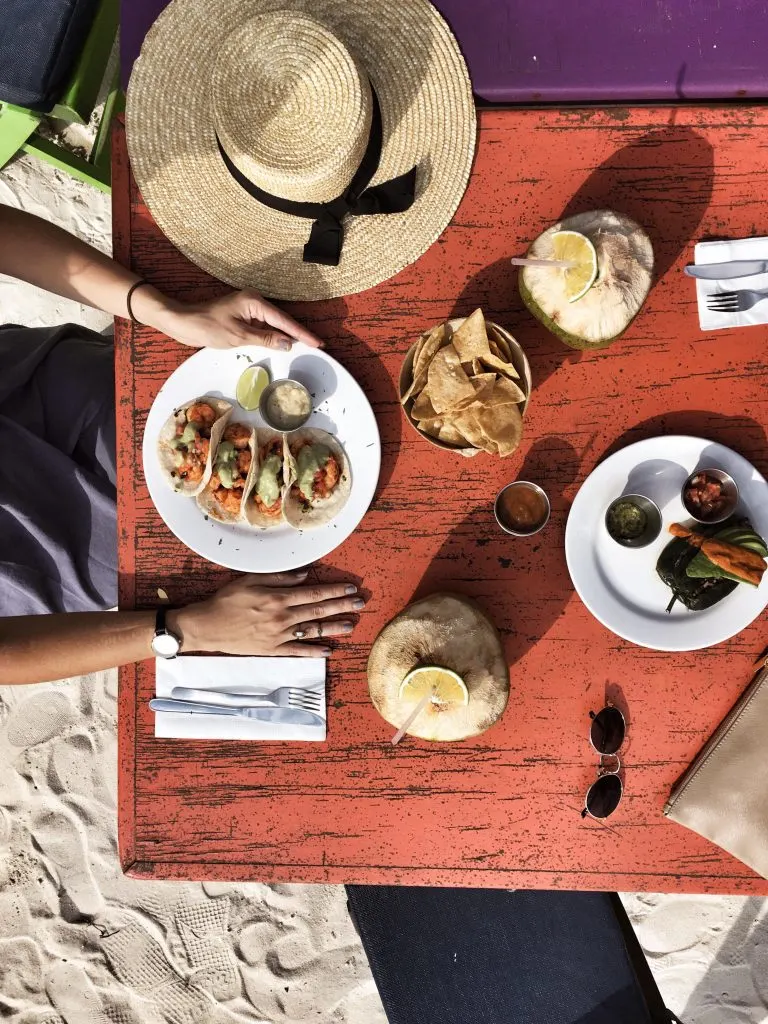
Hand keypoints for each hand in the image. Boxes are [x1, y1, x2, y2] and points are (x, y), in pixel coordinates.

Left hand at [150, 289, 322, 350]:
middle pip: (282, 321)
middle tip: (318, 346)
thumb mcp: (238, 336)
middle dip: (299, 334)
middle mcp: (254, 302)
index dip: (302, 334)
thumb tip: (287, 343)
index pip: (284, 321)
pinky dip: (273, 336)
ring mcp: (248, 309)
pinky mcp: (242, 316)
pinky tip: (282, 344)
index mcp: (255, 302)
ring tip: (306, 346)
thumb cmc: (207, 326)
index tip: (318, 343)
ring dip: (287, 336)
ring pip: (273, 324)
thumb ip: (265, 339)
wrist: (182, 322)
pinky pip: (263, 327)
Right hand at [169, 569, 364, 656]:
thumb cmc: (226, 600)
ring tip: (352, 625)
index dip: (334, 590)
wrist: (207, 627)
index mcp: (278, 598)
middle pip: (319, 610)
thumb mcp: (251, 580)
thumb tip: (306, 575)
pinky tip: (329, 651)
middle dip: (342, 606)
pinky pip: (298, 652)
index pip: (314, 593)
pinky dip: (314, 652)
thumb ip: (280, 578)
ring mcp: (279, 636)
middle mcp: (282, 618)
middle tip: (360, 603)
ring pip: (313, 631)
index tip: (349, 588)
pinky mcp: (272, 650)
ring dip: (334, 628)